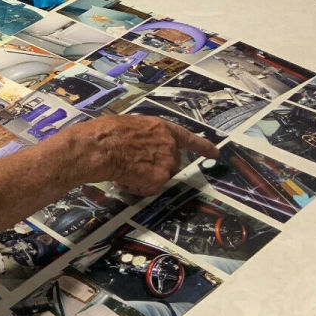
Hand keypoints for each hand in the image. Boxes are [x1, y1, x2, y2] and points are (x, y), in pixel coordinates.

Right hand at [77, 116, 217, 196]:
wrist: (100, 148)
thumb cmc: (105, 133)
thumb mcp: (128, 126)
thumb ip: (142, 136)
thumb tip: (137, 147)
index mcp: (161, 128)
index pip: (188, 138)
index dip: (202, 146)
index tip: (215, 153)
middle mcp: (169, 144)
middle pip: (170, 163)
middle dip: (154, 168)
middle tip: (131, 166)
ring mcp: (167, 162)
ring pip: (159, 178)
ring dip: (143, 178)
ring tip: (122, 171)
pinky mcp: (159, 179)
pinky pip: (149, 189)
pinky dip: (136, 188)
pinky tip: (123, 179)